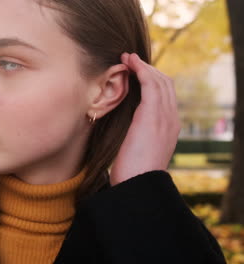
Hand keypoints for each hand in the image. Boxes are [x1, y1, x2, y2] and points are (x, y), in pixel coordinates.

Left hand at [109, 53, 180, 185]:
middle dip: (148, 69)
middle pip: (165, 84)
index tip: (135, 73)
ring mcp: (165, 116)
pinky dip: (141, 70)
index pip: (165, 96)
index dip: (151, 80)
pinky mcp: (153, 115)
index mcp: (169, 128)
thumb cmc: (132, 173)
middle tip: (130, 60)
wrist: (137, 185)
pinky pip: (151, 84)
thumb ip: (136, 137)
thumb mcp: (137, 152)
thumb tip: (125, 133)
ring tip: (127, 58)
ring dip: (143, 66)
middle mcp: (171, 119)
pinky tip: (129, 64)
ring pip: (160, 81)